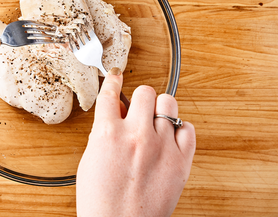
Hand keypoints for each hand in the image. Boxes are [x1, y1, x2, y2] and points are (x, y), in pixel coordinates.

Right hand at [76, 68, 195, 216]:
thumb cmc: (100, 201)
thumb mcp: (89, 160)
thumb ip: (102, 133)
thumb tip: (114, 114)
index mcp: (108, 134)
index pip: (110, 93)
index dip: (113, 80)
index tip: (116, 77)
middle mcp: (137, 135)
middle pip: (145, 92)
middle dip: (139, 98)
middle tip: (137, 107)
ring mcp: (161, 147)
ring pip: (168, 104)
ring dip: (159, 110)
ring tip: (154, 121)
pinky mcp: (181, 162)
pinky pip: (187, 129)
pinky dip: (179, 128)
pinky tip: (170, 135)